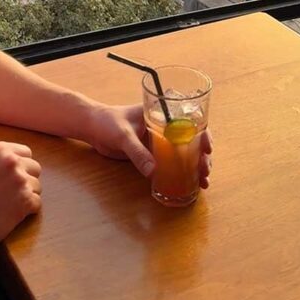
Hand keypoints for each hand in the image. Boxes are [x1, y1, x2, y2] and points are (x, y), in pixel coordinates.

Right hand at [0, 142, 40, 256]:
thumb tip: (20, 165)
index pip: (26, 153)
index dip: (21, 167)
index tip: (11, 178)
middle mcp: (12, 161)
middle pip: (35, 168)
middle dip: (26, 181)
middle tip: (10, 195)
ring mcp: (20, 180)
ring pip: (37, 187)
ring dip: (27, 197)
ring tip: (8, 206)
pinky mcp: (26, 200)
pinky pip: (37, 204)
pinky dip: (27, 212)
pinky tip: (10, 215)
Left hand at [84, 105, 212, 187]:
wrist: (92, 128)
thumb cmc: (107, 122)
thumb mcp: (123, 135)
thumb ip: (137, 152)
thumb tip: (153, 172)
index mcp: (161, 114)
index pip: (189, 121)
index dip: (202, 134)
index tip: (208, 148)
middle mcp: (164, 127)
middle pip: (191, 140)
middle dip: (202, 155)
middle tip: (206, 170)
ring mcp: (159, 141)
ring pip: (184, 153)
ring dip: (196, 166)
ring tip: (203, 181)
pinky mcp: (152, 154)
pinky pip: (170, 163)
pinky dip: (181, 173)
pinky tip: (189, 184)